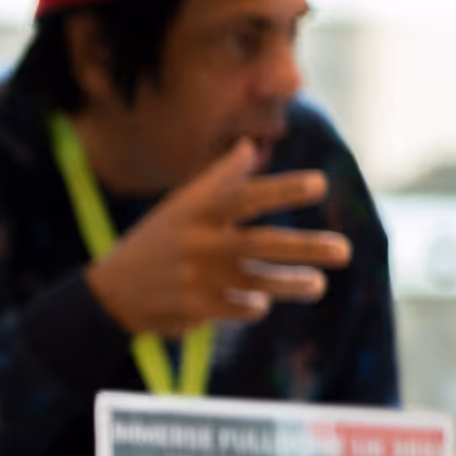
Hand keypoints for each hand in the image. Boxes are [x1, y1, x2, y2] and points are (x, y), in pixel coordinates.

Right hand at [83, 141, 350, 337]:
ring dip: (294, 283)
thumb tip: (250, 147)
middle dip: (307, 247)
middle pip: (263, 243)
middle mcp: (199, 242)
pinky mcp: (198, 308)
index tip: (320, 185)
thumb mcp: (178, 206)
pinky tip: (261, 301)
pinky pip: (242, 308)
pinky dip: (255, 305)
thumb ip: (217, 181)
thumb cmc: (155, 242)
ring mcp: (199, 277)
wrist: (112, 294)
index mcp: (196, 211)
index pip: (246, 195)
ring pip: (260, 280)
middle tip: (343, 250)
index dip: (284, 189)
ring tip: (317, 285)